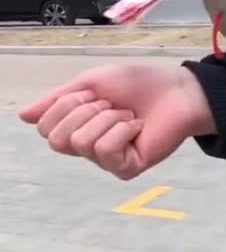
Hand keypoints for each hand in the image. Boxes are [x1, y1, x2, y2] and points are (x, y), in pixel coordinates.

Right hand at [18, 63, 215, 179]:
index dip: (65, 104)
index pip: (44, 127)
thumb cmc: (138, 84)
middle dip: (83, 111)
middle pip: (56, 140)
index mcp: (77, 126)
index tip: (94, 93)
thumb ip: (58, 100)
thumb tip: (23, 116)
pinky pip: (105, 149)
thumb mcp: (91, 83)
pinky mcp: (126, 169)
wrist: (175, 90)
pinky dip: (121, 129)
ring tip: (128, 115)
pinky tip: (137, 126)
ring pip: (81, 143)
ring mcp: (107, 161)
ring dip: (107, 118)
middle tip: (111, 105)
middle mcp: (88, 147)